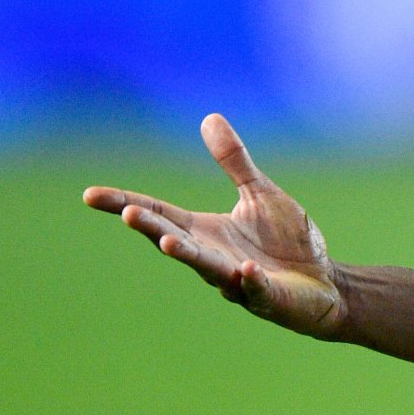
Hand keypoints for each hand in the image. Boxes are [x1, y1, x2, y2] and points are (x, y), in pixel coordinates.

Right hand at [83, 114, 345, 337]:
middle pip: (174, 240)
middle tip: (128, 214)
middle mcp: (212, 257)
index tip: (89, 195)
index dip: (124, 204)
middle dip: (152, 229)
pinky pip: (256, 290)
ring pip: (207, 269)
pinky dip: (249, 280)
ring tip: (169, 242)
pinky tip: (246, 270)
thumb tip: (209, 117)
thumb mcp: (259, 193)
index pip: (157, 214)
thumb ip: (234, 162)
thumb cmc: (287, 241)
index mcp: (204, 231)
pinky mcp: (268, 297)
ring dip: (188, 256)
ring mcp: (237, 280)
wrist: (325, 282)